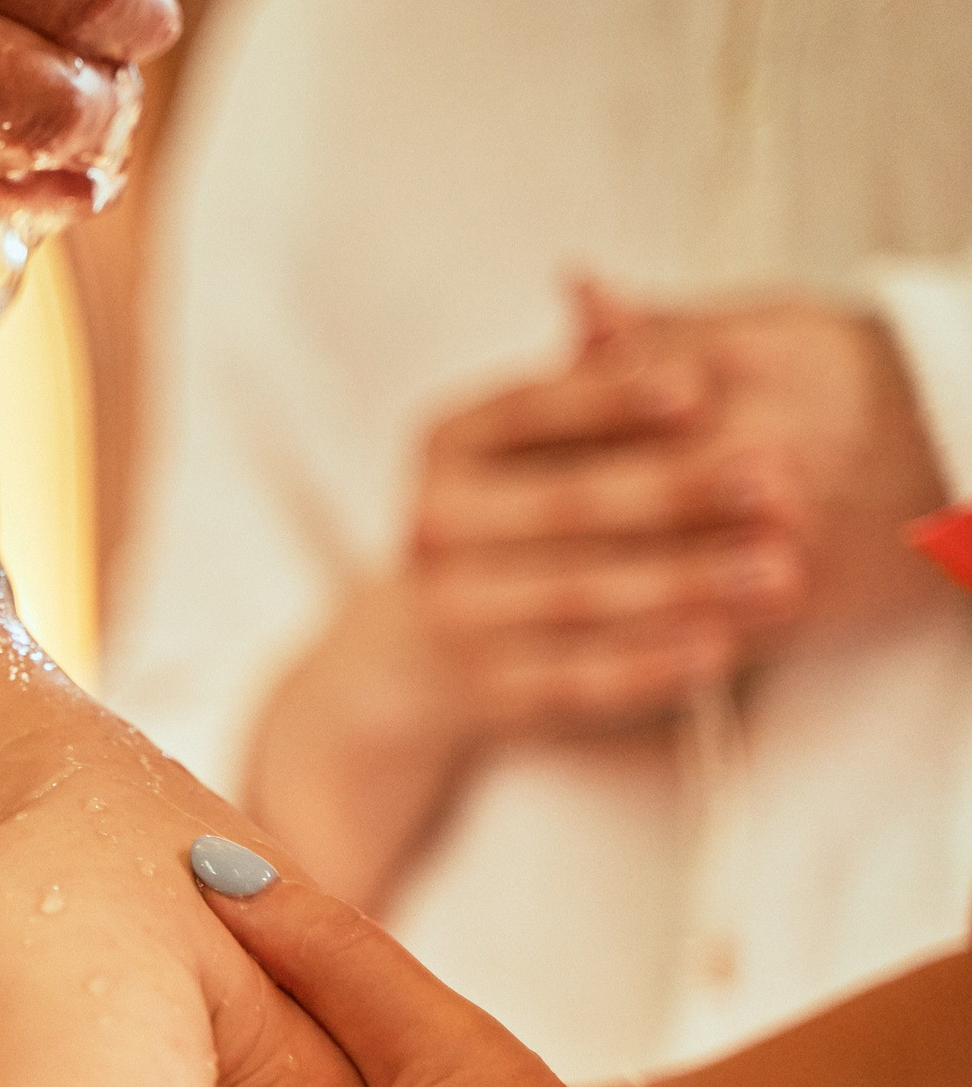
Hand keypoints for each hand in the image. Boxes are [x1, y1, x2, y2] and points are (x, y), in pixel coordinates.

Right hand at [240, 277, 949, 910]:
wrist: (415, 653)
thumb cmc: (506, 516)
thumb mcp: (525, 439)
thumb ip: (577, 376)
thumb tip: (594, 285)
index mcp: (446, 446)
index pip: (530, 409)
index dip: (613, 398)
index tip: (699, 385)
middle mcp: (434, 528)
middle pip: (569, 505)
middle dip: (680, 493)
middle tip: (778, 479)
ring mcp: (456, 615)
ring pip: (582, 595)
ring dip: (689, 584)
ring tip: (781, 572)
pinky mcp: (488, 691)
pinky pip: (578, 680)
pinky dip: (652, 666)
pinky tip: (720, 648)